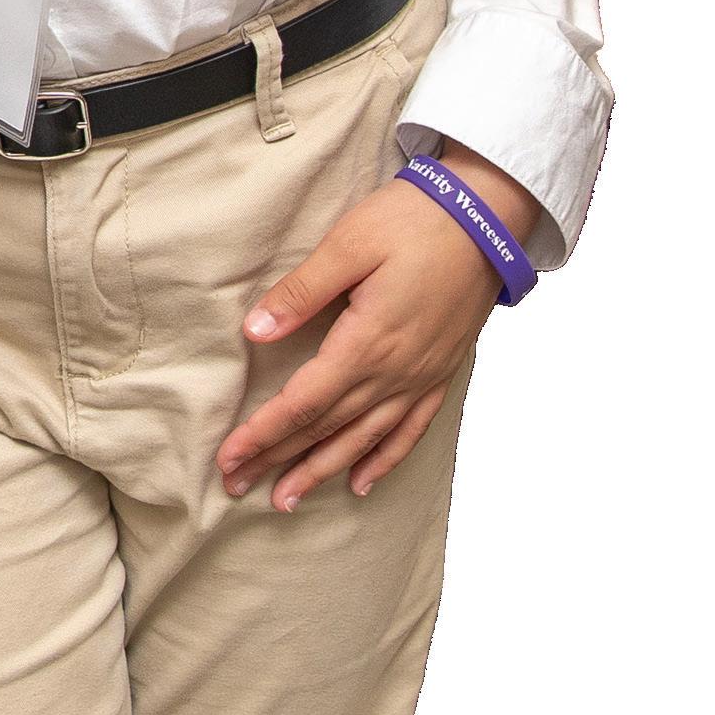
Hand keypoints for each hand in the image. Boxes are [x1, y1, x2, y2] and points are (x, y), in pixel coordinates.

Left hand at [218, 140, 534, 512]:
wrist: (486, 216)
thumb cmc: (412, 221)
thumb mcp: (348, 245)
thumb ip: (301, 293)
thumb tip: (254, 332)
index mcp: (368, 343)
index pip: (304, 403)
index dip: (264, 434)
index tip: (228, 458)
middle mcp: (397, 372)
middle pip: (328, 428)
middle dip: (280, 459)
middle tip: (236, 486)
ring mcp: (423, 376)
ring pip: (365, 438)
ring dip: (323, 469)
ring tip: (287, 499)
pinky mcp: (441, 371)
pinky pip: (410, 429)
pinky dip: (383, 459)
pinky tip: (361, 481)